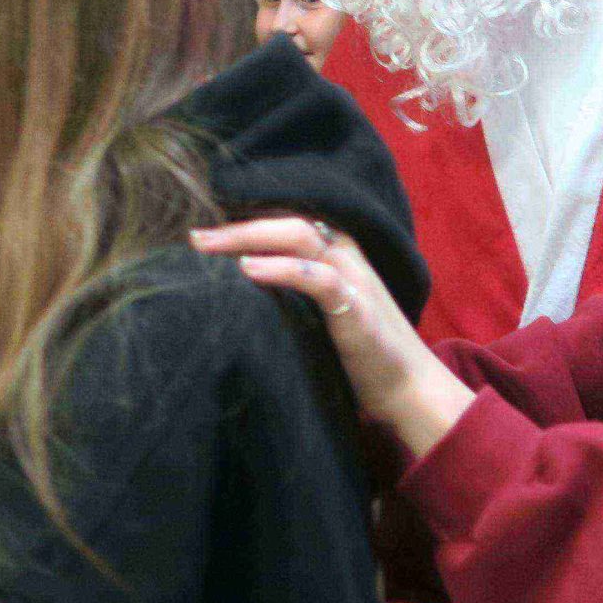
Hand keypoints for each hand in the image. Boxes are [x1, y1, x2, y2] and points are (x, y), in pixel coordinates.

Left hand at [191, 216, 476, 457]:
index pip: (287, 217)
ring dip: (248, 236)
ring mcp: (353, 276)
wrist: (408, 387)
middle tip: (194, 235)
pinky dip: (281, 269)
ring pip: (298, 236)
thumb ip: (290, 291)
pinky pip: (318, 278)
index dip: (246, 215)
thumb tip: (237, 286)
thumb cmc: (359, 350)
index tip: (205, 222)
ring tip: (207, 245)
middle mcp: (344, 253)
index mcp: (335, 249)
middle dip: (237, 223)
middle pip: (286, 219)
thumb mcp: (319, 311)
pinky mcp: (357, 307)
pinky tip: (248, 270)